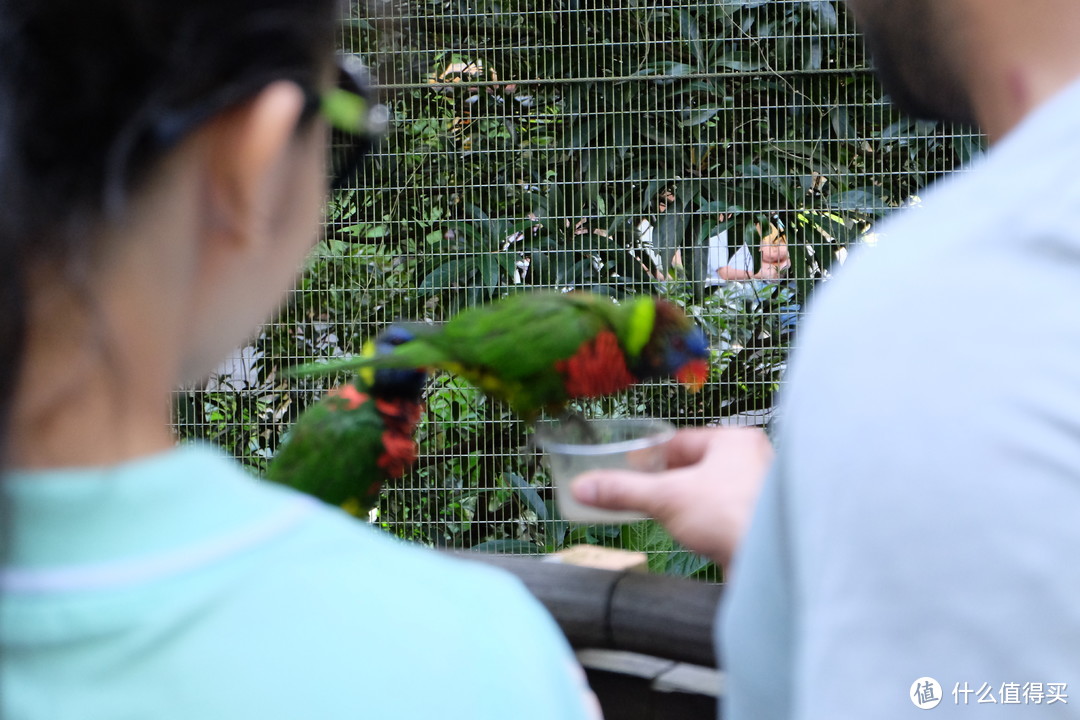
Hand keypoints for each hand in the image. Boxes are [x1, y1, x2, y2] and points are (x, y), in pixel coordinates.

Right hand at [570, 427, 771, 565]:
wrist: (770, 563)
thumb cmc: (731, 517)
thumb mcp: (666, 498)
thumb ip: (622, 491)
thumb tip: (582, 487)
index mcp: (735, 440)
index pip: (681, 440)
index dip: (651, 453)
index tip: (629, 466)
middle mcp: (753, 460)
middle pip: (696, 464)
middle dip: (669, 478)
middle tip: (642, 489)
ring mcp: (760, 491)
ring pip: (711, 489)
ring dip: (687, 500)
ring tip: (664, 512)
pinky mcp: (761, 520)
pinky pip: (724, 512)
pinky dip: (705, 519)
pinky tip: (692, 532)